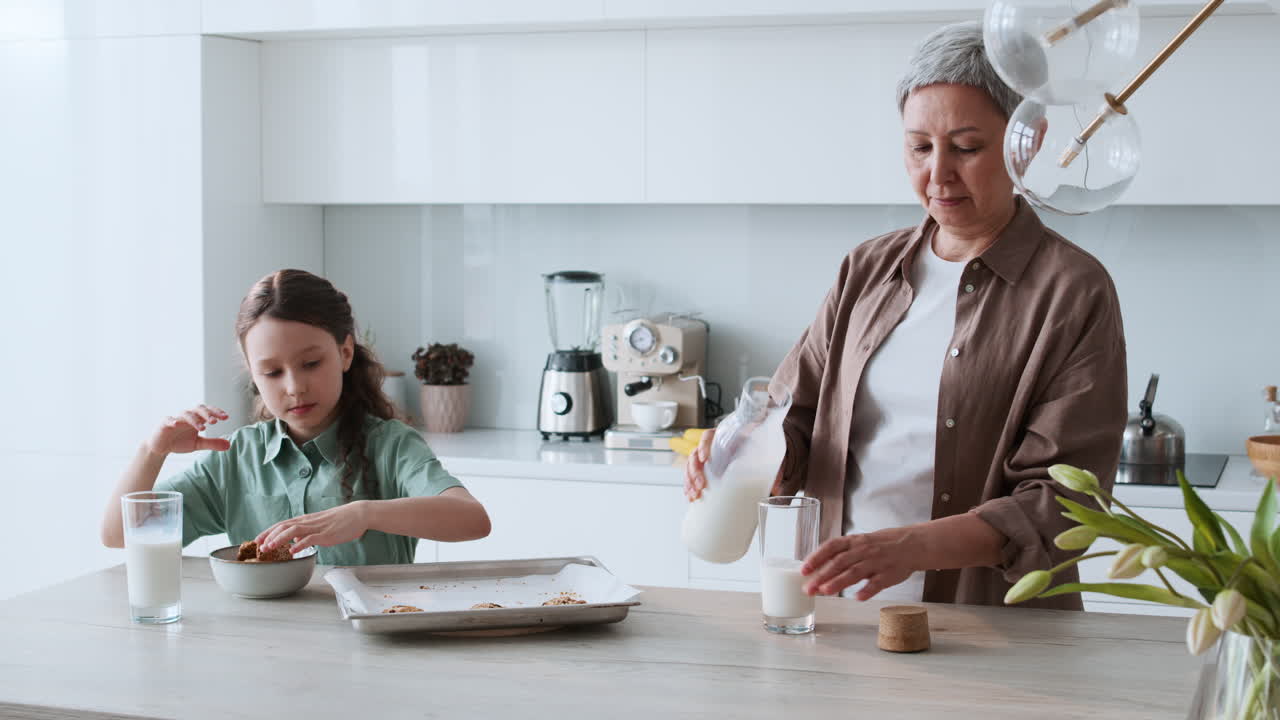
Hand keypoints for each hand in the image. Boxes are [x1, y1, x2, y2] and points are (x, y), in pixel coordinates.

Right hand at [147, 405, 230, 455]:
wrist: (160, 448)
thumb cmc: (179, 442)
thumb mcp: (198, 444)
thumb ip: (212, 443)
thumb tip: (229, 444)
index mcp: (196, 419)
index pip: (208, 411)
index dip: (216, 412)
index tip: (226, 417)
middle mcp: (187, 417)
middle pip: (198, 409)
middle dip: (207, 414)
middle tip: (215, 422)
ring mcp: (175, 419)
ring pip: (185, 414)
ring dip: (194, 420)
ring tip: (202, 428)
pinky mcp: (164, 425)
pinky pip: (168, 420)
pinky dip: (173, 421)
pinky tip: (177, 424)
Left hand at [256, 501, 370, 555]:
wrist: (358, 514)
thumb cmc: (341, 520)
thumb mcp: (319, 525)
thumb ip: (306, 532)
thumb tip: (294, 540)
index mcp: (306, 520)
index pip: (282, 524)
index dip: (268, 532)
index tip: (257, 540)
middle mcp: (309, 522)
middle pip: (284, 526)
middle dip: (269, 536)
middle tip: (259, 547)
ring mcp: (317, 527)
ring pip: (293, 530)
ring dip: (279, 539)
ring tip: (269, 548)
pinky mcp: (327, 534)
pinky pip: (311, 539)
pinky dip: (300, 544)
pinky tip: (293, 551)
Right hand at [683, 428, 784, 501]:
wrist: (758, 452)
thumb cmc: (758, 450)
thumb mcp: (763, 453)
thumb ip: (768, 463)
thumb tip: (776, 484)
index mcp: (724, 437)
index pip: (708, 436)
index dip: (703, 446)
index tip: (704, 459)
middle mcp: (713, 446)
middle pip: (695, 454)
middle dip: (694, 471)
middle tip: (701, 485)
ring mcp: (707, 458)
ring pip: (690, 466)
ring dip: (689, 481)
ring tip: (694, 495)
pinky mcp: (706, 470)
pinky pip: (691, 476)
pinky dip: (689, 486)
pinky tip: (690, 496)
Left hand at [801, 529, 916, 600]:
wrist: (911, 544)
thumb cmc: (879, 545)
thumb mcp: (859, 543)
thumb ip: (841, 555)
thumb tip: (817, 570)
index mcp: (853, 541)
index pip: (831, 547)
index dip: (816, 557)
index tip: (804, 569)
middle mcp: (863, 550)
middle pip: (839, 562)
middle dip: (822, 575)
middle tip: (808, 588)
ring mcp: (876, 562)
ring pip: (855, 572)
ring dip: (839, 582)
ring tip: (825, 591)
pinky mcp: (889, 574)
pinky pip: (877, 583)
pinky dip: (867, 590)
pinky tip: (857, 598)